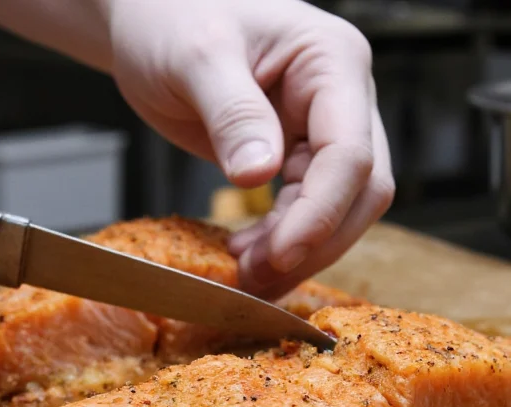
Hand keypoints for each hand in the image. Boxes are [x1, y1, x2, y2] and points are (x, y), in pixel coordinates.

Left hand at [105, 0, 394, 297]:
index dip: (319, 213)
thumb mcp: (197, 57)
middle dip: (315, 241)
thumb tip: (260, 175)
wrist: (151, 19)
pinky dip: (281, 238)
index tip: (280, 253)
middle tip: (260, 276)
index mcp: (332, 61)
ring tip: (247, 274)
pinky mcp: (295, 153)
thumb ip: (233, 113)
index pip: (349, 152)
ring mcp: (322, 127)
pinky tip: (248, 253)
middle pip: (359, 189)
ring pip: (338, 207)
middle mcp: (341, 97)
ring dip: (299, 249)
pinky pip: (304, 208)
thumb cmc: (173, 16)